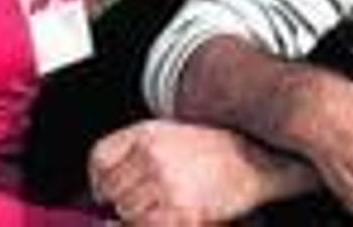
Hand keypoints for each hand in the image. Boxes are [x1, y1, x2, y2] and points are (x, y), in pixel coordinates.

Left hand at [88, 118, 302, 224]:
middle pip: (111, 189)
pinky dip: (153, 224)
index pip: (100, 157)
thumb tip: (99, 191)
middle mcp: (152, 156)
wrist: (253, 161)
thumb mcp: (169, 135)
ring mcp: (164, 183)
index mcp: (147, 134)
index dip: (100, 179)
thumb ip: (134, 154)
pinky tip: (173, 215)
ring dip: (140, 215)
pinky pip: (146, 225)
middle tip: (149, 200)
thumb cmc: (214, 150)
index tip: (107, 191)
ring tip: (165, 206)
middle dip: (124, 200)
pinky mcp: (179, 209)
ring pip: (126, 211)